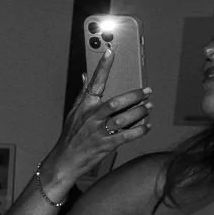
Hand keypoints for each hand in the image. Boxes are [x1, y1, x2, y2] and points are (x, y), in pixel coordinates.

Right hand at [36, 48, 151, 195]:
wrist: (64, 162)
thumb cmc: (71, 137)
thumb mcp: (73, 114)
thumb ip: (82, 94)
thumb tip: (85, 76)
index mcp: (83, 107)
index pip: (94, 83)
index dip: (102, 67)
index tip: (110, 52)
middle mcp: (91, 118)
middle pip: (114, 102)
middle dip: (134, 96)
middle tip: (147, 91)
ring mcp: (98, 132)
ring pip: (123, 118)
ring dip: (139, 112)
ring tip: (149, 107)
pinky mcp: (106, 145)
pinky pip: (126, 136)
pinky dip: (139, 130)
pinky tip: (147, 126)